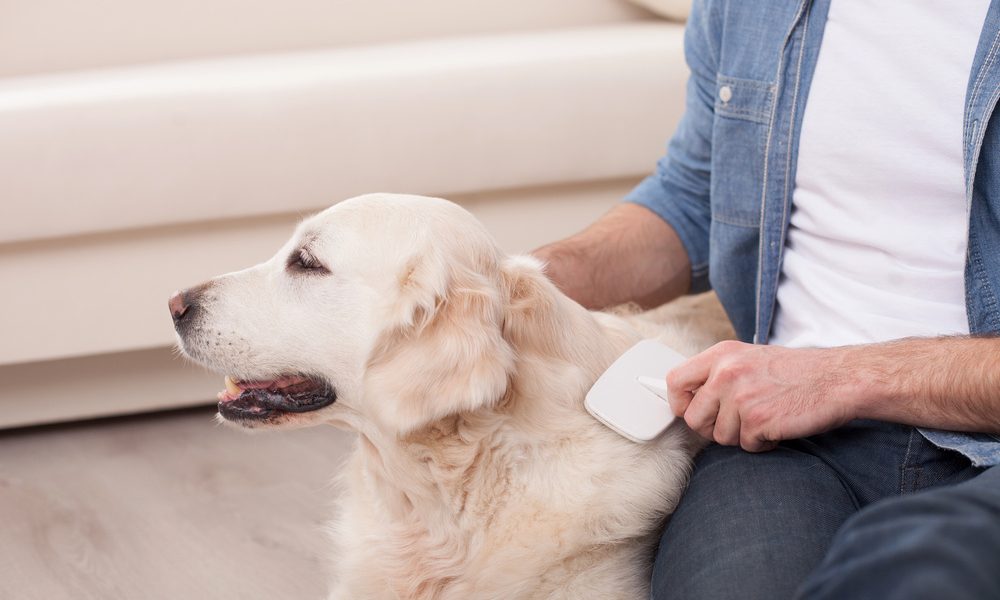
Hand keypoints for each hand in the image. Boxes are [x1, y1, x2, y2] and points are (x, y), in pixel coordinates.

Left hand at [666, 341, 858, 450]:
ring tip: (765, 418)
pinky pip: (746, 446)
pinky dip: (762, 443)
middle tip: (739, 422)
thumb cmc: (796, 372)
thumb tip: (690, 399)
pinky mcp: (757, 420)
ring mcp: (740, 397)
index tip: (692, 411)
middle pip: (693, 418)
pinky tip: (778, 426)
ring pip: (719, 436)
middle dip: (712, 428)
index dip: (679, 403)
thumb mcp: (749, 359)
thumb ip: (719, 374)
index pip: (675, 381)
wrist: (839, 379)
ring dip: (742, 436)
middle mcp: (726, 373)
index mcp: (721, 354)